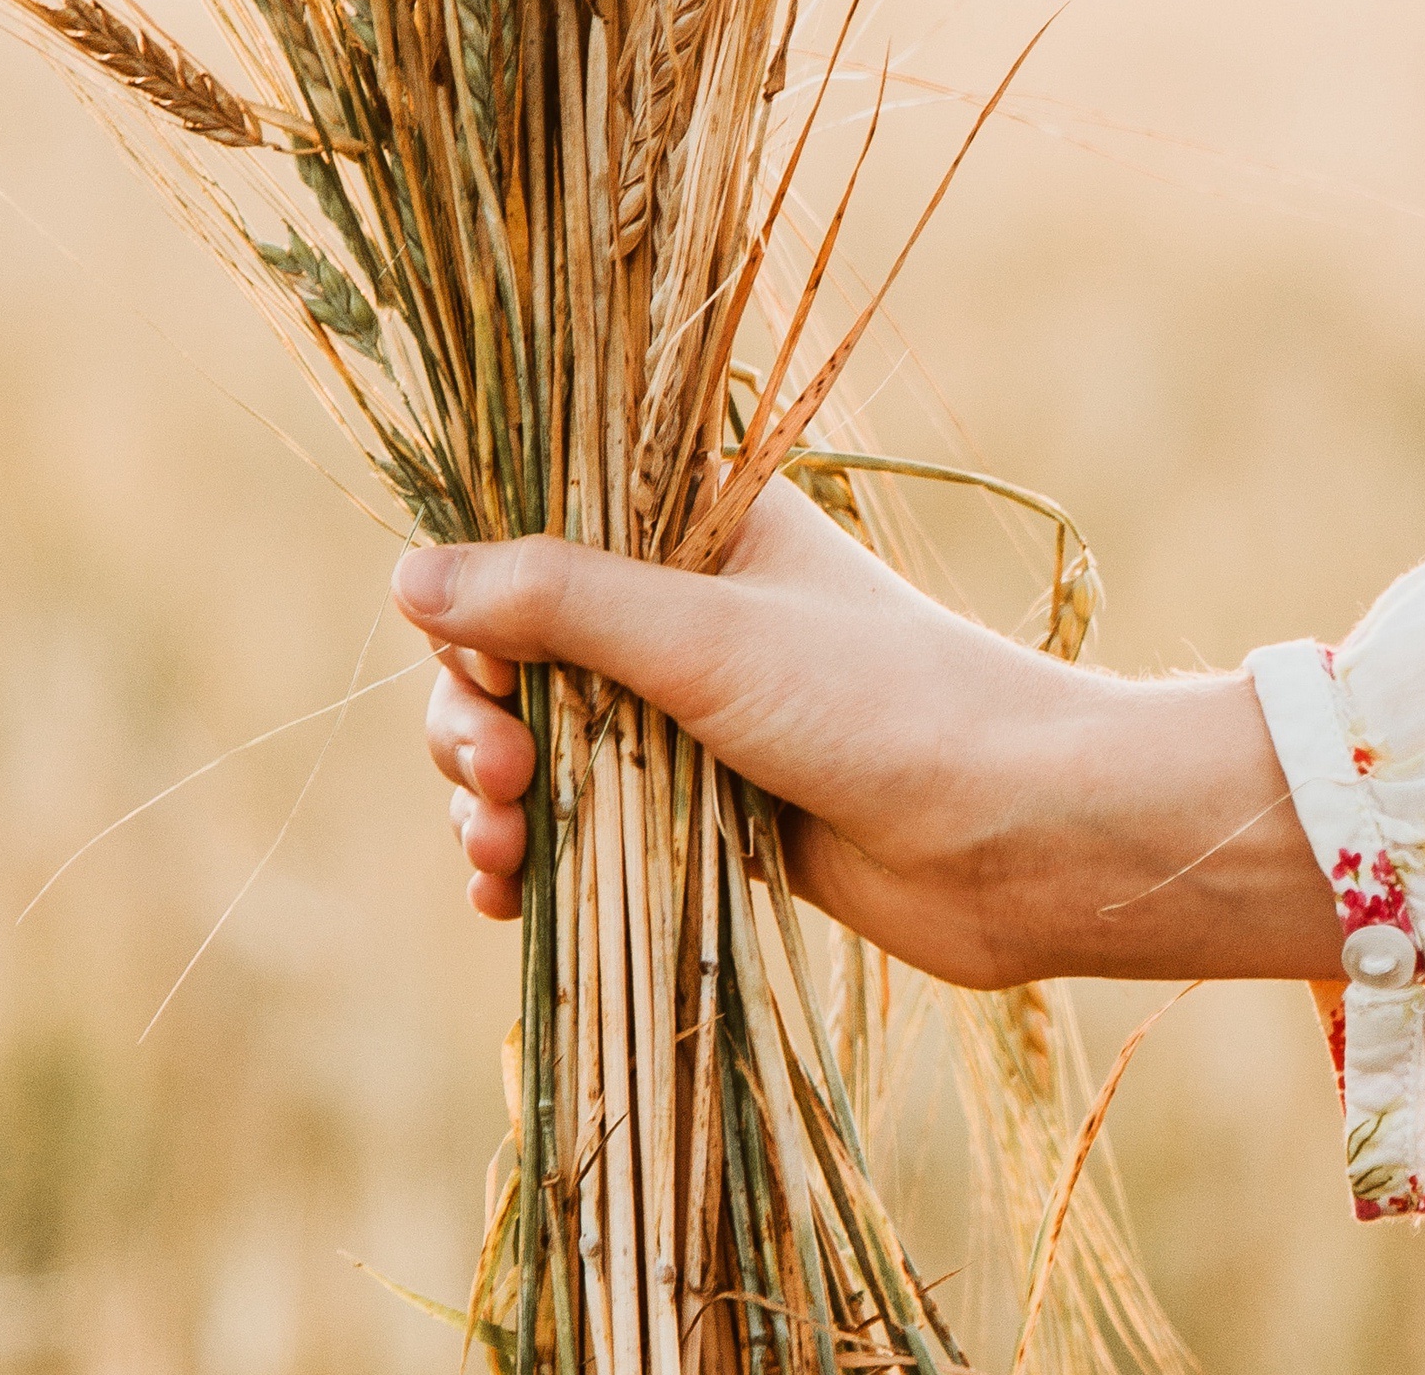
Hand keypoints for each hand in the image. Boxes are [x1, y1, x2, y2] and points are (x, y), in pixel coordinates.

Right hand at [395, 482, 1341, 989]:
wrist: (1018, 842)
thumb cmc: (881, 707)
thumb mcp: (705, 638)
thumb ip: (558, 603)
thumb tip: (406, 576)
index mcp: (694, 525)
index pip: (532, 536)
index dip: (479, 606)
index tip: (485, 669)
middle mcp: (684, 610)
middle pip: (515, 651)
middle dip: (474, 718)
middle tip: (498, 777)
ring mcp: (691, 715)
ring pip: (538, 744)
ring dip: (490, 799)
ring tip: (499, 855)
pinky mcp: (703, 810)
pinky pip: (581, 824)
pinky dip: (531, 859)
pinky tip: (505, 900)